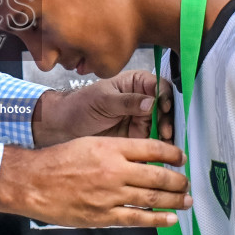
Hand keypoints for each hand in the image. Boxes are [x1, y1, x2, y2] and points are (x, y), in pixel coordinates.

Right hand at [0, 137, 189, 227]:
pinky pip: (137, 218)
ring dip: (174, 200)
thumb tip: (143, 158)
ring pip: (152, 197)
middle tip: (186, 183)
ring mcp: (110, 195)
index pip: (153, 148)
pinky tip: (170, 219)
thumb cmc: (56, 161)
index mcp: (111, 148)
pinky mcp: (104, 216)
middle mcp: (114, 170)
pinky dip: (157, 219)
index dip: (172, 154)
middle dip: (178, 180)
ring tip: (186, 200)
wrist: (32, 182)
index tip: (181, 158)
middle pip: (158, 175)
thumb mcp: (88, 143)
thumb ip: (116, 150)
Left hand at [34, 69, 160, 144]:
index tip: (164, 107)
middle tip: (165, 130)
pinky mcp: (139, 136)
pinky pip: (154, 140)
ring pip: (164, 124)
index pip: (159, 86)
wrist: (65, 128)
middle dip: (168, 118)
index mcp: (136, 83)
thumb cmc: (81, 106)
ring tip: (165, 143)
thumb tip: (150, 102)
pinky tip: (162, 151)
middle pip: (166, 107)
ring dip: (167, 133)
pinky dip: (160, 146)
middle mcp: (142, 99)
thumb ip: (127, 101)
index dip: (166, 96)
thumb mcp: (103, 100)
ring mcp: (142, 118)